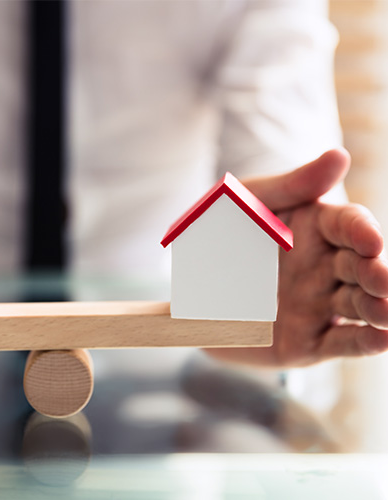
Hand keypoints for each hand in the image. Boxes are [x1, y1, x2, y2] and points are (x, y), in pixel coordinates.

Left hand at [206, 149, 387, 366]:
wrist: (190, 285)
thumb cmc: (223, 233)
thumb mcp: (249, 203)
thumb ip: (293, 186)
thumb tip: (340, 156)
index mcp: (317, 228)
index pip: (349, 225)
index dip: (362, 231)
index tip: (369, 239)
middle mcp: (327, 267)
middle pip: (361, 267)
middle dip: (378, 273)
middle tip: (383, 280)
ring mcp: (319, 305)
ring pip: (359, 306)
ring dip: (378, 309)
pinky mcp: (307, 341)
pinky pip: (340, 343)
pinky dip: (364, 343)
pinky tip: (382, 339)